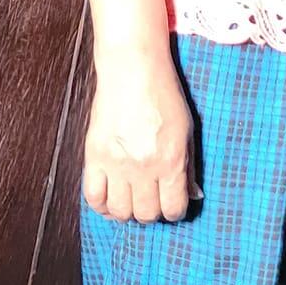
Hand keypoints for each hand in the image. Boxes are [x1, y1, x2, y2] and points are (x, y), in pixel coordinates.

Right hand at [84, 43, 198, 223]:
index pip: (173, 208)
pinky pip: (93, 197)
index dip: (175, 211)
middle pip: (146, 214)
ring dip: (128, 212)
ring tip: (132, 201)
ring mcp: (116, 163)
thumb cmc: (163, 96)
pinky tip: (110, 201)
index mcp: (171, 160)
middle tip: (152, 201)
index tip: (172, 204)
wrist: (132, 70)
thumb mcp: (186, 130)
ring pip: (120, 211)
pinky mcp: (94, 156)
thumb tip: (193, 195)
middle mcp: (144, 167)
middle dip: (152, 213)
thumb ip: (189, 166)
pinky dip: (102, 207)